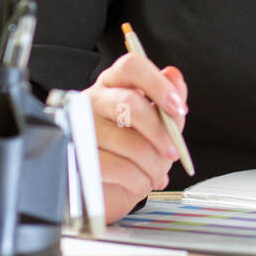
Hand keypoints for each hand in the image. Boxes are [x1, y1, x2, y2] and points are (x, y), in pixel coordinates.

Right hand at [82, 53, 188, 223]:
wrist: (106, 190)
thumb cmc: (131, 152)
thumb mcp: (156, 124)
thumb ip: (167, 101)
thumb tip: (173, 75)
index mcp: (113, 84)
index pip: (132, 66)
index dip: (158, 84)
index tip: (178, 107)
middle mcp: (92, 100)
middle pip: (129, 103)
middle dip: (160, 133)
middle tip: (173, 152)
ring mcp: (80, 128)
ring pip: (129, 141)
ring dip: (154, 165)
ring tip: (157, 174)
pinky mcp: (77, 159)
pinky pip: (119, 167)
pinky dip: (139, 180)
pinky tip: (141, 182)